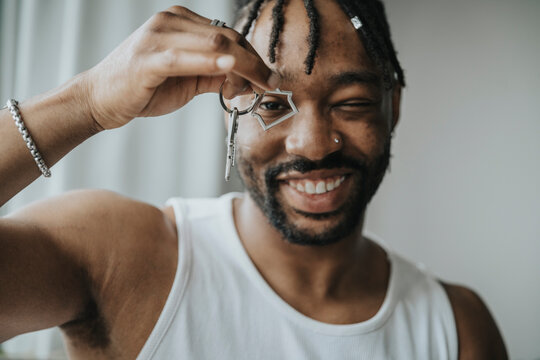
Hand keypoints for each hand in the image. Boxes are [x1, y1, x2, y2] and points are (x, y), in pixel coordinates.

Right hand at [83, 6, 276, 129]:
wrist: (100, 98)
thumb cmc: (143, 88)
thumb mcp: (187, 79)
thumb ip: (215, 75)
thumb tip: (245, 81)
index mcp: (180, 22)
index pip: (228, 34)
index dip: (253, 57)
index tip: (268, 78)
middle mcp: (171, 21)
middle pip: (226, 37)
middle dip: (255, 62)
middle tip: (271, 83)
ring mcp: (158, 36)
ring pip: (214, 45)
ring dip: (243, 66)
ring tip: (258, 85)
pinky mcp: (149, 58)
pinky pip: (186, 58)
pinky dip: (211, 63)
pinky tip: (230, 70)